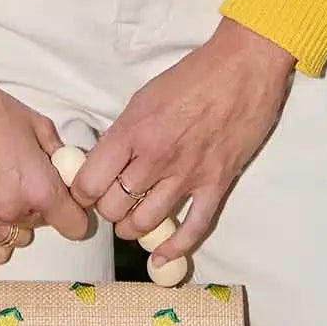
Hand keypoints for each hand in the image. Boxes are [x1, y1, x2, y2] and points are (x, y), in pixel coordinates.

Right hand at [0, 82, 91, 266]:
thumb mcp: (37, 124)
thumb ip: (57, 154)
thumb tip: (67, 170)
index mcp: (38, 188)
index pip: (74, 225)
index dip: (76, 215)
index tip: (71, 207)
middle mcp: (12, 210)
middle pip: (41, 226)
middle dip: (40, 208)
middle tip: (29, 183)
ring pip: (13, 238)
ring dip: (15, 222)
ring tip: (6, 195)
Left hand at [68, 18, 296, 266]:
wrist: (243, 67)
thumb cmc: (193, 75)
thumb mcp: (145, 97)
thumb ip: (125, 132)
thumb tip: (108, 160)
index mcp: (132, 131)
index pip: (90, 182)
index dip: (82, 192)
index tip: (87, 191)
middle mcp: (155, 158)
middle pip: (114, 207)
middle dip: (108, 210)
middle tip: (113, 203)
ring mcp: (187, 175)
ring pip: (145, 223)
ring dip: (133, 228)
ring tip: (132, 223)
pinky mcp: (216, 183)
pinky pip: (193, 228)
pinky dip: (175, 249)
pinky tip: (162, 258)